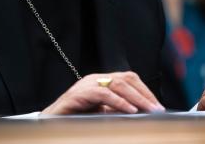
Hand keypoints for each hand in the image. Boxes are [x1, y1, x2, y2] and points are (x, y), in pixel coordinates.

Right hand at [41, 71, 164, 114]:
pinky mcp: (78, 94)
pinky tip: (130, 110)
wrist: (47, 124)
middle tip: (157, 109)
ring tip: (148, 110)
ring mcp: (86, 84)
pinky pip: (103, 94)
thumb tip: (139, 113)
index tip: (157, 106)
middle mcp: (95, 79)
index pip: (129, 79)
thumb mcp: (100, 114)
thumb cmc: (73, 119)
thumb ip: (116, 110)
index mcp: (102, 82)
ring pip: (118, 84)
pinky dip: (119, 102)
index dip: (145, 91)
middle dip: (144, 94)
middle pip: (127, 79)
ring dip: (136, 98)